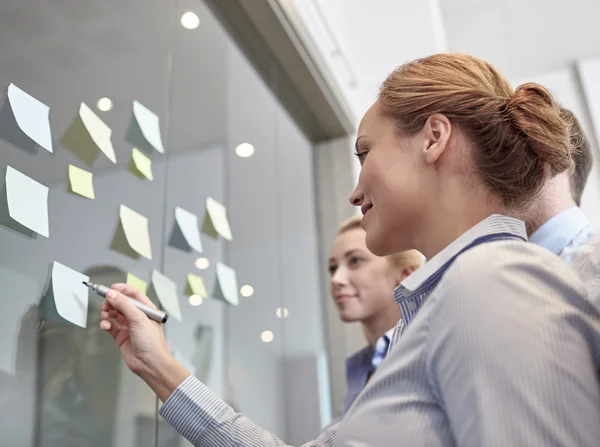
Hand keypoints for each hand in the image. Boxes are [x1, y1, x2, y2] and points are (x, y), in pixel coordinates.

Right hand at [100, 284, 189, 400]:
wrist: (150, 363)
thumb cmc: (151, 341)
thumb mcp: (138, 318)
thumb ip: (124, 305)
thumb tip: (112, 294)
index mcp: (147, 310)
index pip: (134, 294)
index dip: (122, 289)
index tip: (111, 288)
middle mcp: (138, 317)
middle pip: (122, 303)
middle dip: (112, 302)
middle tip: (105, 304)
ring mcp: (129, 327)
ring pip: (115, 314)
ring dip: (108, 312)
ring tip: (105, 315)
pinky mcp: (121, 337)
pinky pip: (111, 326)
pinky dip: (106, 324)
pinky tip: (105, 326)